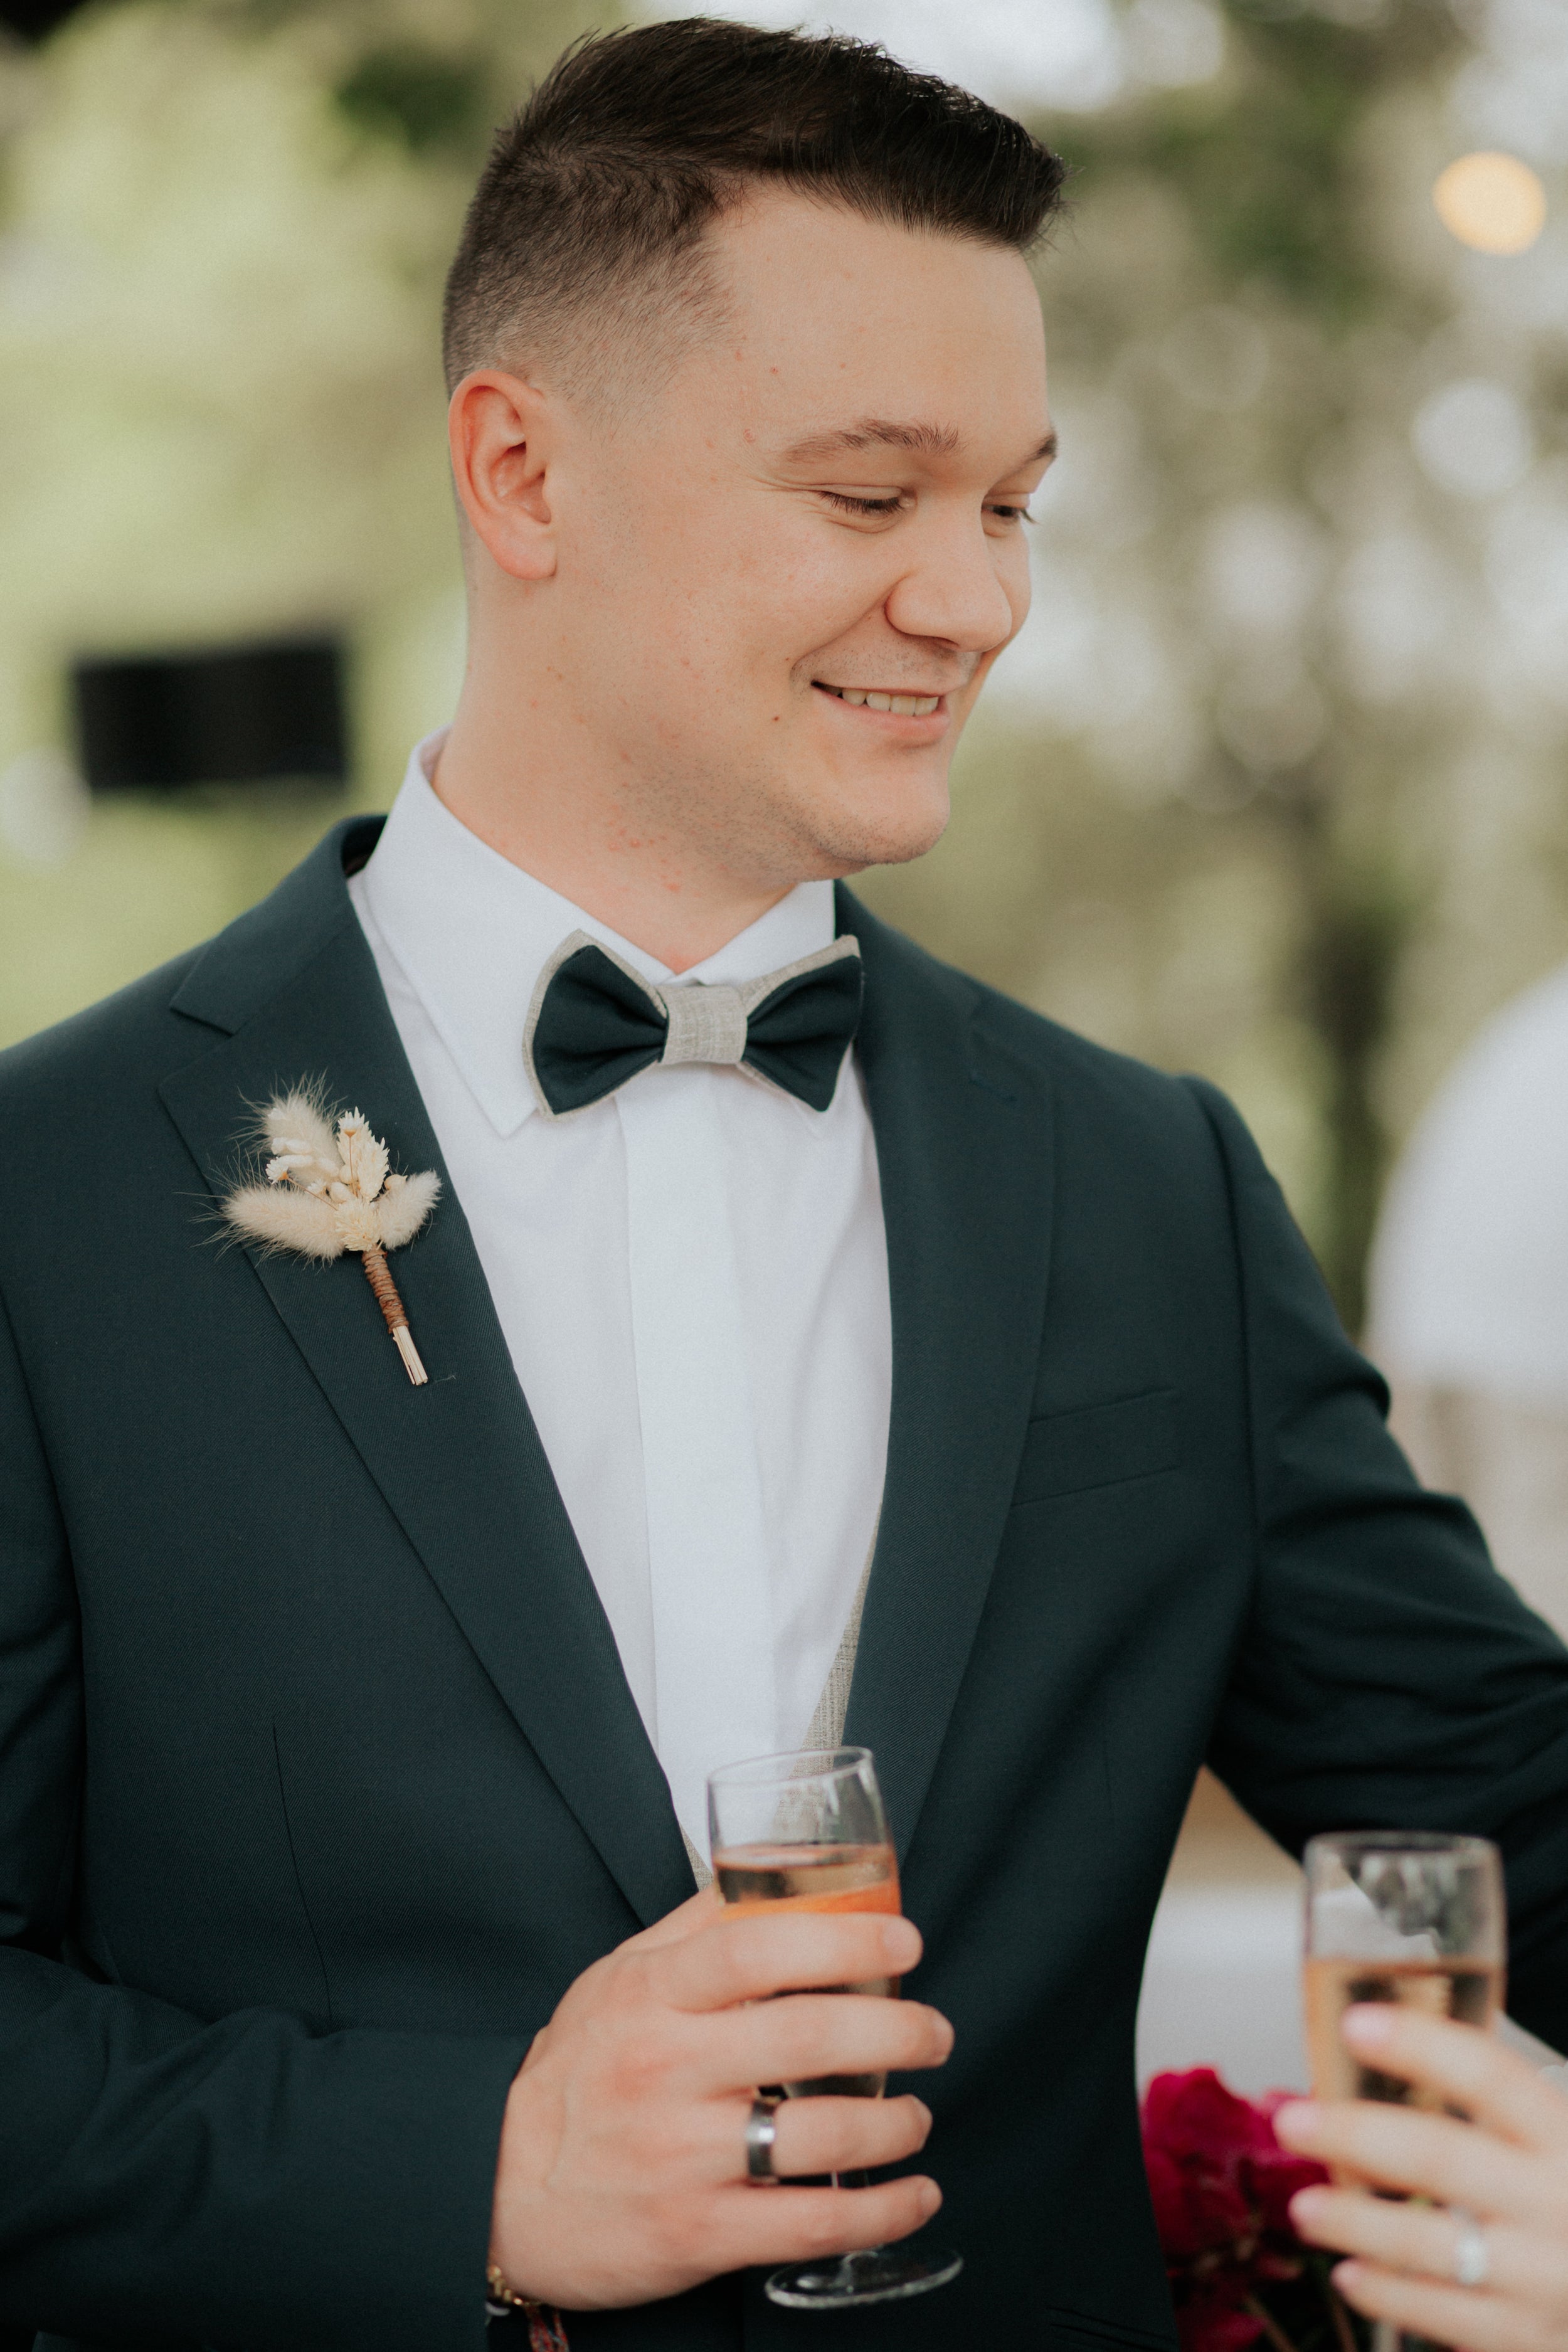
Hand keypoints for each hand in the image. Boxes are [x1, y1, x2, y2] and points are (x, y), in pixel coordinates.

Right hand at [488, 1886, 951, 2308]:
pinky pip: (812, 2225)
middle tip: (934, 2030)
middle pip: (809, 2034)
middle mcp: (667, 2072)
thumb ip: (694, 1929)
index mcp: (652, 1999)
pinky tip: (913, 2196)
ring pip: (822, 2134)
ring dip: (897, 2124)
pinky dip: (881, 2213)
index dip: (843, 1937)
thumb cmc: (572, 2077)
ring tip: (916, 2115)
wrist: (497, 2192)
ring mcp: (682, 2158)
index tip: (904, 1940)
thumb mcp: (617, 1980)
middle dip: (897, 2028)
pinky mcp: (697, 2235)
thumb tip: (776, 1874)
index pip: (757, 1950)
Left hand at [1275, 2004, 1567, 2351]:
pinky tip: (1350, 2274)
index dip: (1421, 2047)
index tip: (1355, 2025)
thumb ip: (1500, 2109)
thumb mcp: (1557, 2141)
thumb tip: (1389, 2050)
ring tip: (1304, 2207)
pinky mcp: (1528, 2334)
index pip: (1490, 2077)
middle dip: (1357, 2136)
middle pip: (1442, 2158)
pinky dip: (1390, 2294)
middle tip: (1293, 2121)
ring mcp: (1544, 2275)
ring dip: (1357, 2223)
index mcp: (1563, 2136)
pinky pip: (1446, 2316)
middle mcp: (1557, 2201)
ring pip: (1432, 2245)